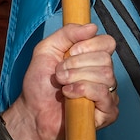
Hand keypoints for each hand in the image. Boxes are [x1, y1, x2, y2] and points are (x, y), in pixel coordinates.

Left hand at [0, 23, 117, 139]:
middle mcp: (103, 75)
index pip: (107, 43)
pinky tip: (70, 96)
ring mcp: (107, 94)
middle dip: (76, 65)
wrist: (32, 113)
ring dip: (77, 78)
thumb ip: (67, 34)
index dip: (88, 46)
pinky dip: (84, 92)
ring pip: (106, 76)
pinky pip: (105, 95)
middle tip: (59, 75)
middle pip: (105, 59)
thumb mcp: (46, 50)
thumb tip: (92, 27)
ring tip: (62, 86)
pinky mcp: (107, 112)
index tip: (69, 54)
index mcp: (92, 59)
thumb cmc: (38, 85)